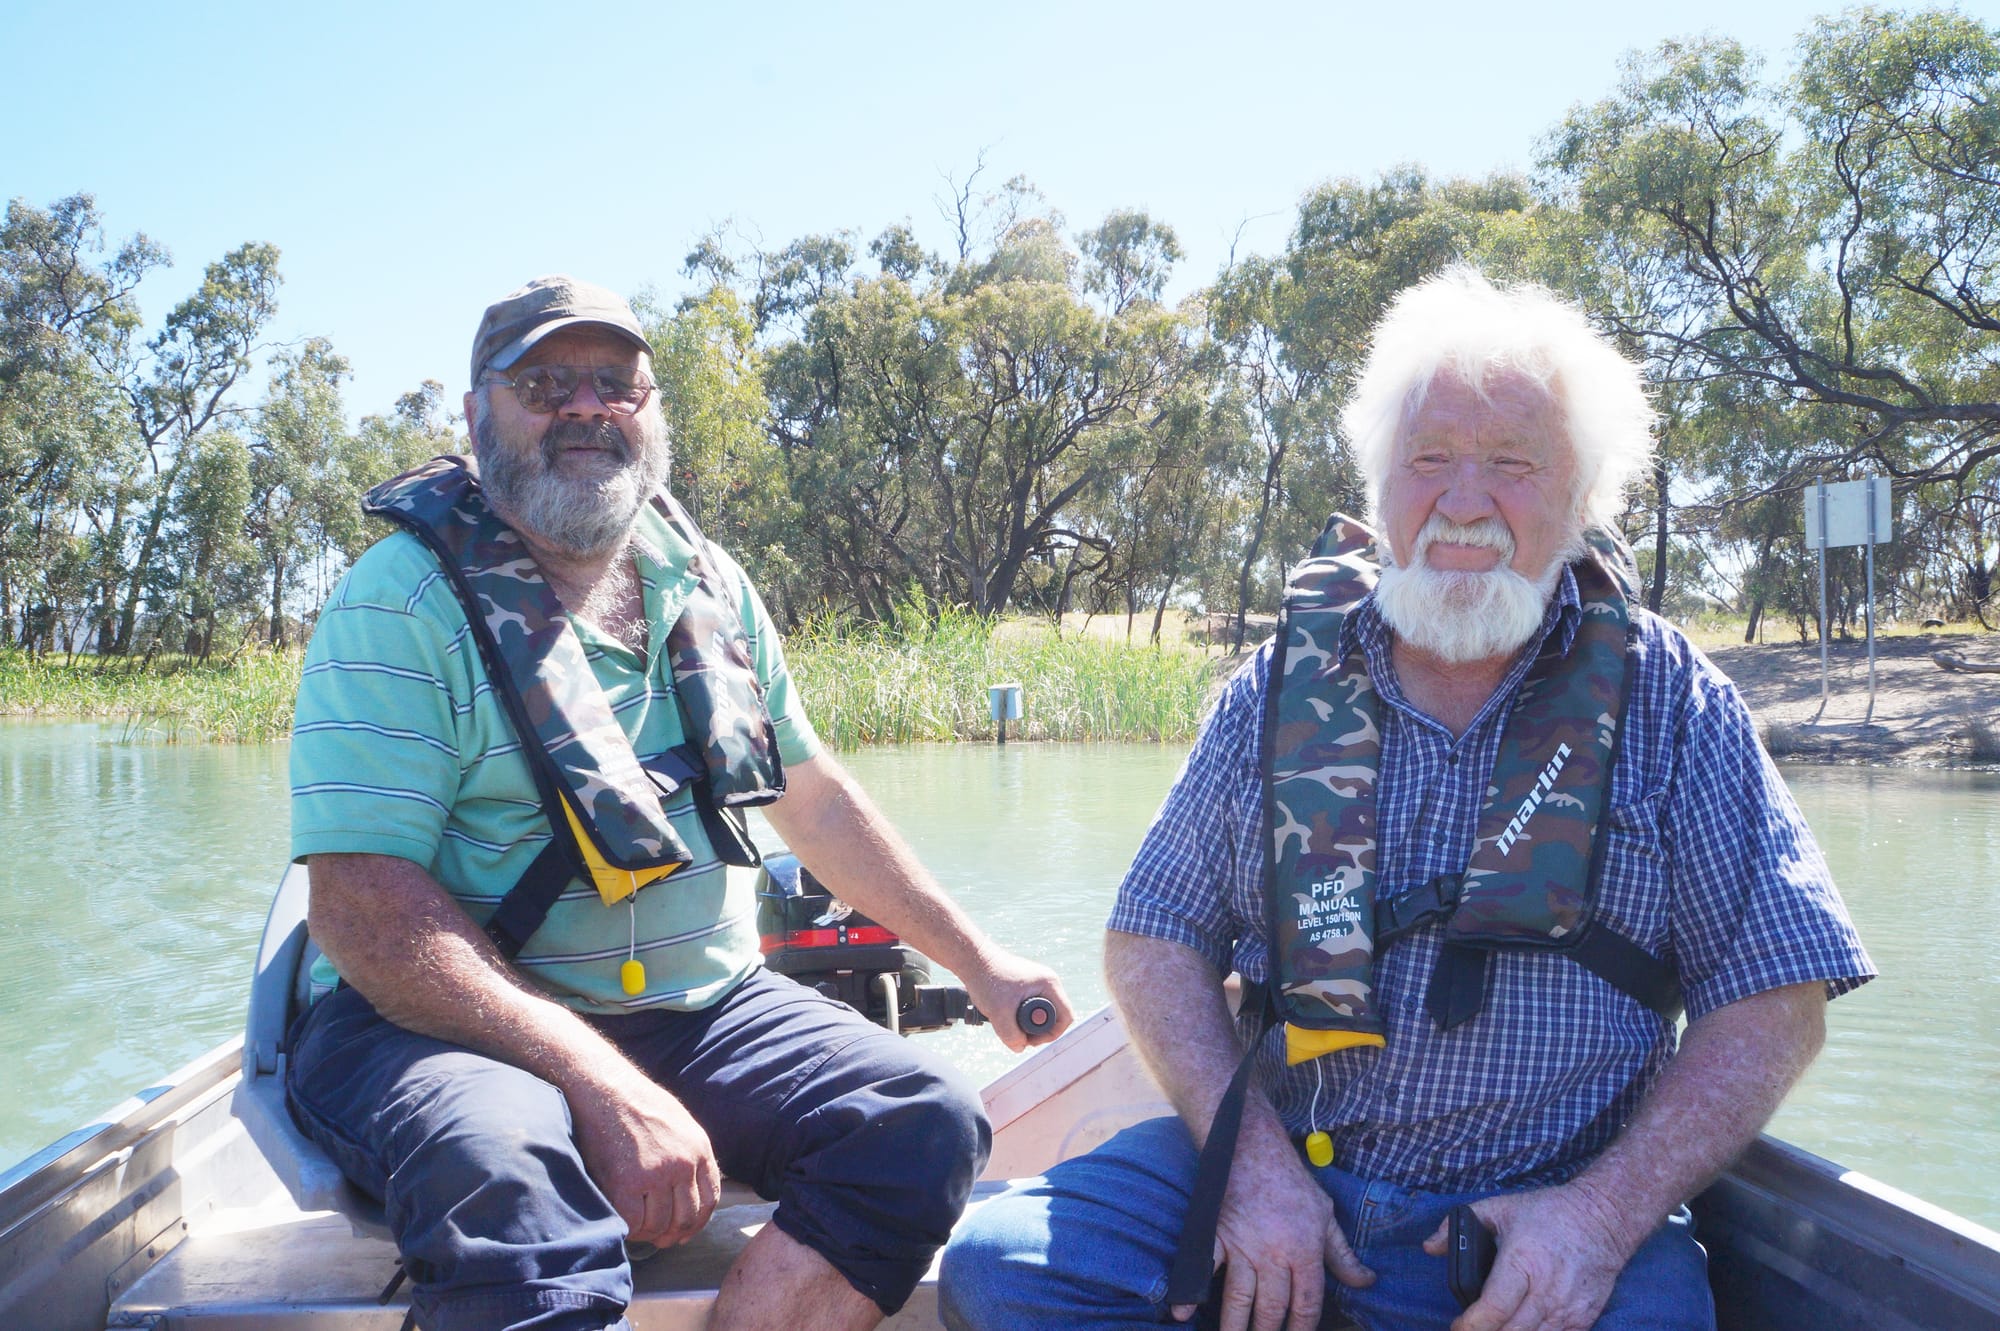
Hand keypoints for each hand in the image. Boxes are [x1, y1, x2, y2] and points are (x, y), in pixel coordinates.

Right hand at [568, 1068, 721, 1248]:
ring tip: (638, 1229)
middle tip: (660, 1240)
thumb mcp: (679, 1121)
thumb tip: (688, 1186)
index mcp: (699, 1148)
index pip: (710, 1199)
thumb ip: (688, 1152)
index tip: (685, 1232)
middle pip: (687, 1217)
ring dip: (649, 1233)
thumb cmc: (636, 1102)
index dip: (698, 1222)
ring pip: (660, 1224)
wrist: (605, 1088)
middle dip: (674, 1234)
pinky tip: (623, 1224)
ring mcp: (656, 1174)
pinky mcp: (626, 1183)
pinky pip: (633, 1222)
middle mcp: (683, 1163)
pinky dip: (629, 1229)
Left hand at [962, 946, 1075, 1050]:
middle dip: (1037, 1031)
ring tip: (1008, 1025)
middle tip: (1018, 1036)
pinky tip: (1005, 1016)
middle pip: (1054, 1016)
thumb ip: (1011, 1035)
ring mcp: (1037, 983)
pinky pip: (1031, 1006)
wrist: (972, 959)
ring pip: (1041, 1012)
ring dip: (1027, 1024)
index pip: (1065, 1016)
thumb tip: (1020, 1047)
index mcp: (1049, 984)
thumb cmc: (987, 979)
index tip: (1030, 1040)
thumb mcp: (999, 1013)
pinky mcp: (1026, 985)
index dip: (1051, 1034)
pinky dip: (1020, 1015)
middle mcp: (1047, 982)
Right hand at [1173, 1119, 1373, 1330]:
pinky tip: (1182, 1312)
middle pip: (1271, 1307)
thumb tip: (1366, 1281)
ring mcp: (1242, 1246)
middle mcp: (1273, 1253)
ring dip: (1235, 1326)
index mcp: (1304, 1250)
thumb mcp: (1326, 1216)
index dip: (1302, 1328)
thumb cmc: (1292, 1183)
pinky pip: (1203, 1267)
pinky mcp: (1216, 1234)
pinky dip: (1191, 1290)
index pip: (1306, 1303)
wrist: (1253, 1148)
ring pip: (1239, 1297)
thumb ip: (1343, 1255)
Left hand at [1420, 1179, 1636, 1330]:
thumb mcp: (1499, 1208)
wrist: (1603, 1220)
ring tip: (1491, 1329)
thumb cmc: (1547, 1213)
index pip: (1494, 1308)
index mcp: (1523, 1262)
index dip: (1471, 1325)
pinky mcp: (1584, 1319)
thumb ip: (1457, 1227)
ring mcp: (1568, 1309)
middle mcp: (1547, 1291)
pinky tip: (1519, 1329)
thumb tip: (1429, 1247)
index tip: (1457, 1327)